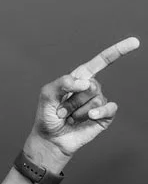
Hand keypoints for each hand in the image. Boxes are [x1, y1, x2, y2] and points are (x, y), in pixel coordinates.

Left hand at [26, 36, 139, 161]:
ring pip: (95, 100)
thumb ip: (62, 82)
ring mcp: (99, 102)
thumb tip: (85, 82)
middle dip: (73, 101)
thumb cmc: (48, 116)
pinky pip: (109, 109)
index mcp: (80, 77)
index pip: (101, 61)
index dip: (118, 51)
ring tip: (69, 118)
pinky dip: (100, 112)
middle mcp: (92, 88)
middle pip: (91, 86)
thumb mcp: (47, 95)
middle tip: (62, 110)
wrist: (50, 140)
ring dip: (77, 111)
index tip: (135, 42)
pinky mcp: (104, 116)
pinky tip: (90, 116)